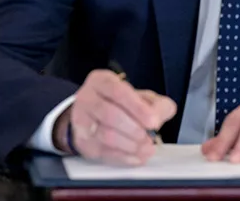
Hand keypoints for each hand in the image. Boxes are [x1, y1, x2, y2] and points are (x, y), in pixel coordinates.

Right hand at [53, 70, 176, 165]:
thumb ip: (156, 104)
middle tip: (149, 138)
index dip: (137, 108)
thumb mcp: (141, 97)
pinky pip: (103, 153)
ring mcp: (80, 121)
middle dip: (134, 129)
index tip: (154, 122)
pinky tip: (137, 157)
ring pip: (105, 135)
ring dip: (130, 145)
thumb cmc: (120, 105)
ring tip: (146, 148)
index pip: (118, 92)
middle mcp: (87, 98)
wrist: (94, 117)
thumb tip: (159, 117)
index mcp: (102, 81)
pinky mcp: (82, 142)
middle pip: (110, 114)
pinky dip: (124, 157)